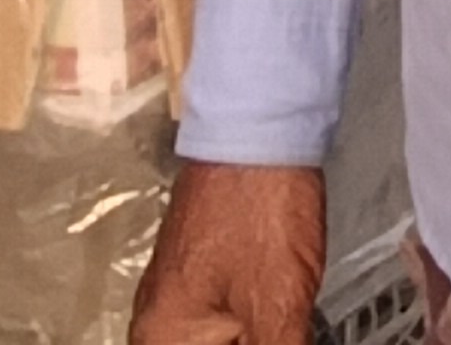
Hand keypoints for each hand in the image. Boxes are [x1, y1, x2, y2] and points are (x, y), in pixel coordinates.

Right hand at [131, 159, 328, 344]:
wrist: (263, 127)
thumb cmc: (256, 203)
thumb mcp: (277, 308)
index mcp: (163, 342)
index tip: (274, 339)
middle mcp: (160, 327)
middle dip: (257, 343)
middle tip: (289, 329)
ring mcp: (184, 302)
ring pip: (221, 342)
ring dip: (262, 338)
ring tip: (290, 321)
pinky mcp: (209, 281)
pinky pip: (229, 331)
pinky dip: (258, 334)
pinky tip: (289, 326)